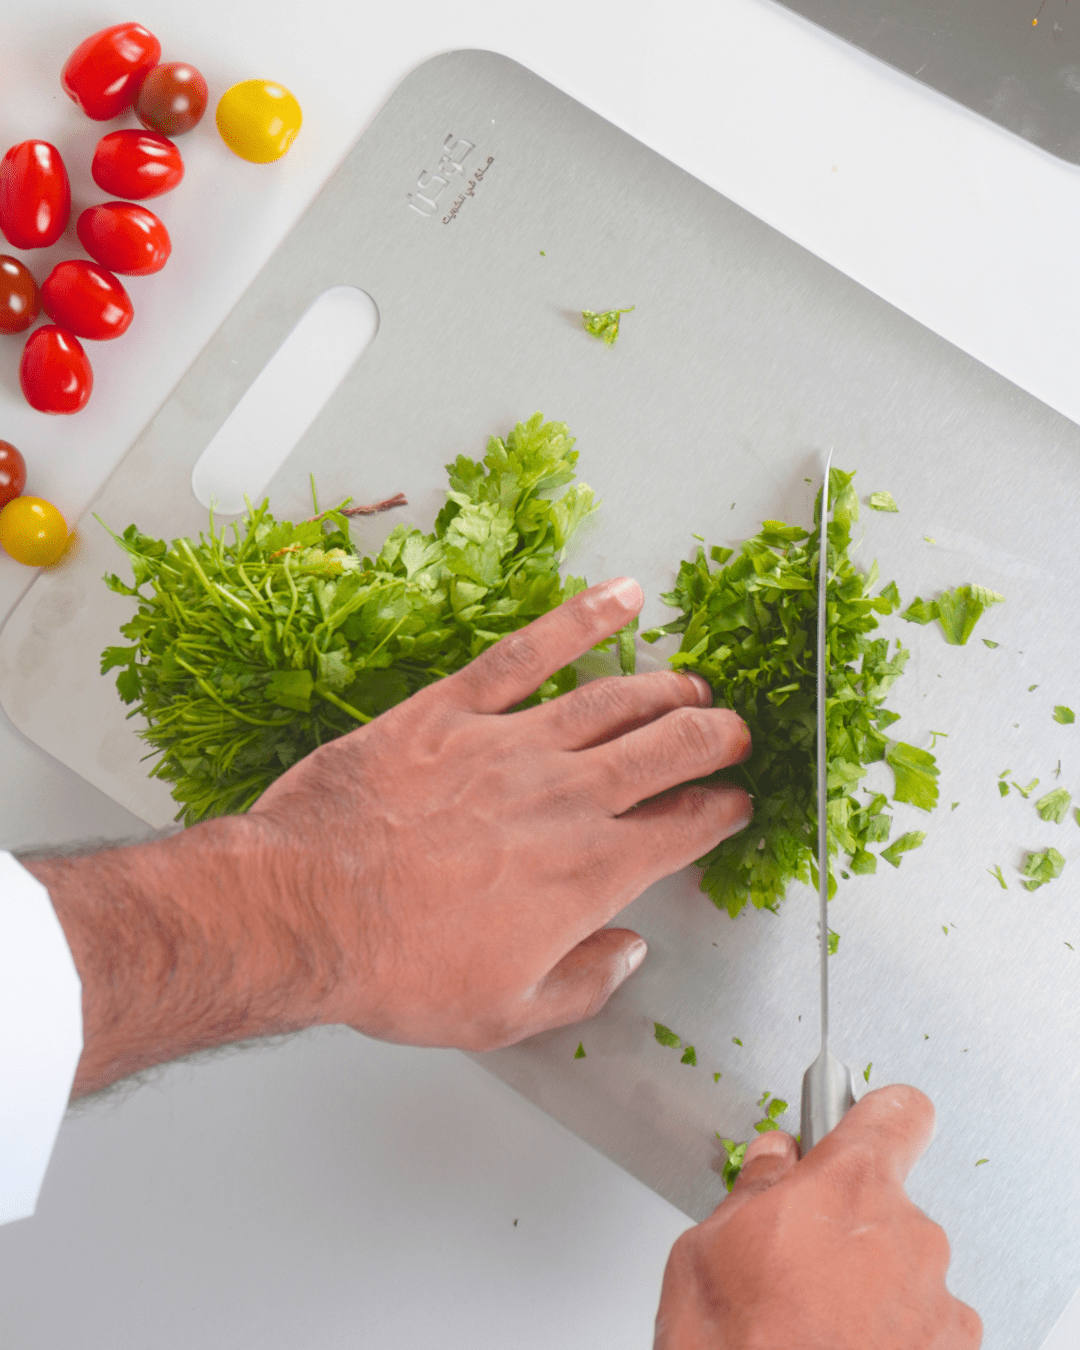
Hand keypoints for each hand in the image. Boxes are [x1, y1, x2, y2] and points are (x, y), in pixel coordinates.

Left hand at [248, 574, 751, 1048]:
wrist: (302, 911)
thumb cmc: (395, 968)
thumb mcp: (503, 1014)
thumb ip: (583, 984)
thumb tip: (627, 955)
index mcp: (587, 874)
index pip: (682, 830)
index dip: (719, 813)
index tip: (733, 804)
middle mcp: (565, 799)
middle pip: (668, 750)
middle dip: (714, 737)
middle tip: (733, 732)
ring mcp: (510, 745)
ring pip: (615, 700)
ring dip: (666, 688)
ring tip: (693, 684)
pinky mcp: (452, 710)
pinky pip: (529, 654)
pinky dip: (581, 620)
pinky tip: (620, 596)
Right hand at [654, 1085, 981, 1349]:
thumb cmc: (733, 1346)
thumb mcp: (706, 1247)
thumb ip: (754, 1188)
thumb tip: (775, 1159)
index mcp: (849, 1187)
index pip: (897, 1113)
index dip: (878, 1116)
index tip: (859, 1121)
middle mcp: (908, 1234)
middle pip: (885, 1200)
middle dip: (846, 1222)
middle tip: (795, 1260)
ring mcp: (936, 1301)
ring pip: (903, 1266)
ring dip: (869, 1283)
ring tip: (812, 1320)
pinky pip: (925, 1324)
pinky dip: (893, 1334)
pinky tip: (841, 1346)